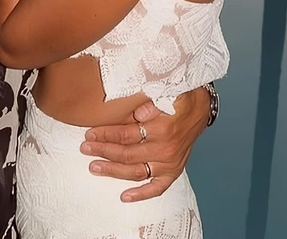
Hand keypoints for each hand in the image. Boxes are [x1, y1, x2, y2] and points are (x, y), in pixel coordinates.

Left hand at [79, 87, 209, 201]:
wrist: (201, 107)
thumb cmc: (180, 96)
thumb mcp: (167, 89)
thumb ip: (151, 99)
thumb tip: (139, 112)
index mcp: (162, 128)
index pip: (127, 134)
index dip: (106, 134)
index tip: (90, 133)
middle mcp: (165, 149)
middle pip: (127, 154)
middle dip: (103, 151)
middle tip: (85, 148)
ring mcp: (169, 162)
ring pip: (137, 172)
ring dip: (113, 171)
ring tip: (94, 168)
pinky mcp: (174, 171)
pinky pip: (157, 188)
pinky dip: (142, 194)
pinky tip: (125, 196)